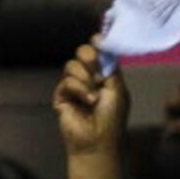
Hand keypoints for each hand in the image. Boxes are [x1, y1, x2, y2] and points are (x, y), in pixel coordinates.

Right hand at [54, 42, 128, 178]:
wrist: (98, 139)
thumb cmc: (113, 117)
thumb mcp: (117, 90)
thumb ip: (111, 68)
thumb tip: (103, 45)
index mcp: (105, 75)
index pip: (99, 53)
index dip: (99, 44)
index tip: (99, 39)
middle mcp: (90, 77)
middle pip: (83, 53)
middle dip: (89, 56)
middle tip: (96, 68)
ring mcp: (74, 86)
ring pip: (72, 66)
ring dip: (85, 78)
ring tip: (94, 94)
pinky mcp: (62, 95)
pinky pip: (66, 81)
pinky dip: (78, 89)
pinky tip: (87, 101)